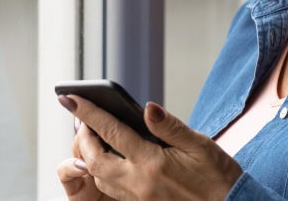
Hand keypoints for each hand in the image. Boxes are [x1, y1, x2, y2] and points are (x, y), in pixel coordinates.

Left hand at [57, 95, 241, 200]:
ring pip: (99, 176)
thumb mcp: (200, 144)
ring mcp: (138, 198)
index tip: (69, 97)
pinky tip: (109, 158)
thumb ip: (169, 126)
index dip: (87, 112)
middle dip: (82, 136)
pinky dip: (102, 171)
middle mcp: (139, 183)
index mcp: (152, 163)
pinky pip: (111, 189)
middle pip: (94, 159)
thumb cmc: (217, 177)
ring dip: (89, 155)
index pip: (110, 132)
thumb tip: (146, 107)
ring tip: (91, 134)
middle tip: (81, 117)